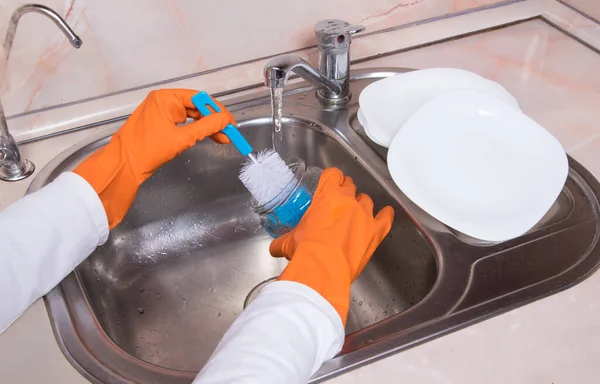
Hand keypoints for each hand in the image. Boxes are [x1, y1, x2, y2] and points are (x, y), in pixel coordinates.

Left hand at [74, 89, 234, 228]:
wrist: (123, 166)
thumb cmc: (148, 150)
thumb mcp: (182, 138)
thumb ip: (207, 128)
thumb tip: (226, 120)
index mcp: (165, 98)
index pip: (199, 98)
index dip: (217, 110)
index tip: (231, 123)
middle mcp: (163, 101)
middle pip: (196, 107)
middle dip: (214, 120)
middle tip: (230, 133)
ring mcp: (161, 112)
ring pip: (191, 116)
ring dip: (207, 127)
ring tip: (223, 139)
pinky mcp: (160, 124)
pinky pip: (183, 124)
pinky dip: (196, 131)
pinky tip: (209, 138)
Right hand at [269, 167, 393, 325]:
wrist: (322, 269)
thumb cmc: (306, 251)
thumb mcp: (289, 243)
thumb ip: (283, 241)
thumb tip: (274, 248)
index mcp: (327, 196)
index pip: (333, 175)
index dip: (331, 178)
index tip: (330, 182)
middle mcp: (348, 200)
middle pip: (350, 186)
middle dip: (345, 192)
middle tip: (339, 202)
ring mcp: (364, 215)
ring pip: (366, 201)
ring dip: (361, 205)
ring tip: (355, 214)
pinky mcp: (375, 232)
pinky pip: (385, 218)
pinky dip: (385, 216)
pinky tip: (386, 214)